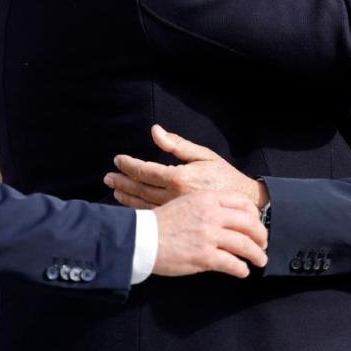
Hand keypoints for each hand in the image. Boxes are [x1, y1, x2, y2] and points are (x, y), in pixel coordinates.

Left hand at [106, 124, 264, 209]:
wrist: (242, 203)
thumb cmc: (223, 175)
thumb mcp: (203, 155)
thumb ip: (177, 145)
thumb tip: (155, 131)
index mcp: (179, 177)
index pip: (146, 170)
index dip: (129, 165)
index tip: (117, 160)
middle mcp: (174, 195)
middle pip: (140, 188)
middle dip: (122, 181)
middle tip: (108, 177)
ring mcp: (176, 210)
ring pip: (144, 204)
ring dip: (126, 197)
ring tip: (114, 190)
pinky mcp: (179, 220)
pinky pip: (153, 214)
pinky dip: (138, 210)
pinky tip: (130, 205)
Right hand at [147, 190, 267, 278]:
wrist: (141, 238)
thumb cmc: (160, 223)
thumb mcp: (185, 203)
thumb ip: (206, 207)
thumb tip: (224, 218)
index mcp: (207, 198)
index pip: (242, 203)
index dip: (254, 215)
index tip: (256, 224)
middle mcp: (212, 214)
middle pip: (249, 223)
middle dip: (261, 235)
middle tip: (263, 244)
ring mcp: (209, 236)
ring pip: (245, 244)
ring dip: (256, 255)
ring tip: (259, 261)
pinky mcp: (205, 256)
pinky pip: (232, 263)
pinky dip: (241, 269)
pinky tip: (242, 272)